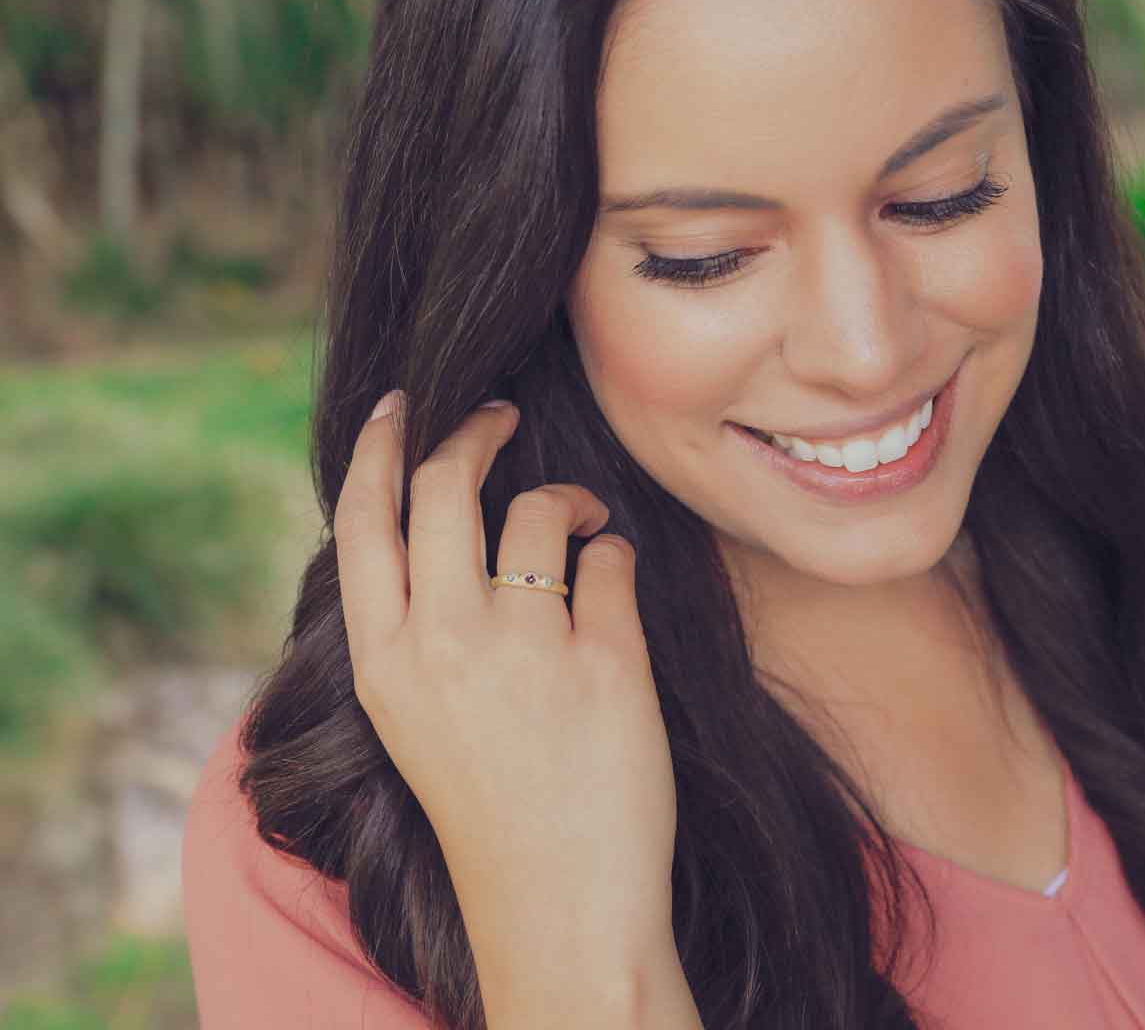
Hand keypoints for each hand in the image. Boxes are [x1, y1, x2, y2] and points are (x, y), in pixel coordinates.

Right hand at [333, 391, 680, 1002]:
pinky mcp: (607, 664)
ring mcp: (525, 651)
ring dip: (565, 495)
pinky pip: (612, 556)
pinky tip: (614, 584)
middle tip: (499, 414)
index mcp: (383, 658)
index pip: (364, 518)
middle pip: (445, 486)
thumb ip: (412, 618)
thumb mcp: (410, 709)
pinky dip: (616, 551)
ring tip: (580, 517)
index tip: (404, 402)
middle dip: (474, 428)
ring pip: (539, 505)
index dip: (381, 446)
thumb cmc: (485, 798)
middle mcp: (444, 644)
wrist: (558, 905)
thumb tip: (435, 516)